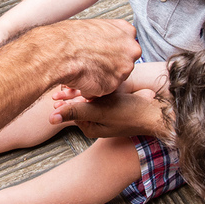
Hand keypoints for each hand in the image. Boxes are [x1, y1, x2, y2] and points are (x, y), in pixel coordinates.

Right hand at [38, 18, 140, 97]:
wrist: (58, 52)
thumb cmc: (70, 38)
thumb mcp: (93, 27)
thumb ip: (106, 36)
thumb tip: (103, 41)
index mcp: (126, 31)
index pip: (126, 44)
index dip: (112, 50)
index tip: (102, 51)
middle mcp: (130, 50)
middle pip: (124, 61)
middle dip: (110, 65)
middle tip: (92, 62)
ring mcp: (124, 69)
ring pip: (114, 77)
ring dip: (101, 76)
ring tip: (84, 70)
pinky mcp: (113, 85)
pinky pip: (103, 89)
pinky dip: (93, 87)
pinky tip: (82, 78)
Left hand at [50, 88, 166, 137]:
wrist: (155, 113)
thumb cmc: (129, 113)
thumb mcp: (100, 112)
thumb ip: (76, 111)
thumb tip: (50, 118)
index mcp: (88, 127)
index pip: (70, 110)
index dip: (65, 98)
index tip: (59, 87)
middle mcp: (95, 122)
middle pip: (78, 103)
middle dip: (74, 91)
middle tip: (70, 78)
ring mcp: (104, 113)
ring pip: (88, 97)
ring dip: (86, 87)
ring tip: (86, 76)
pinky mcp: (113, 105)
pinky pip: (100, 94)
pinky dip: (98, 87)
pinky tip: (102, 77)